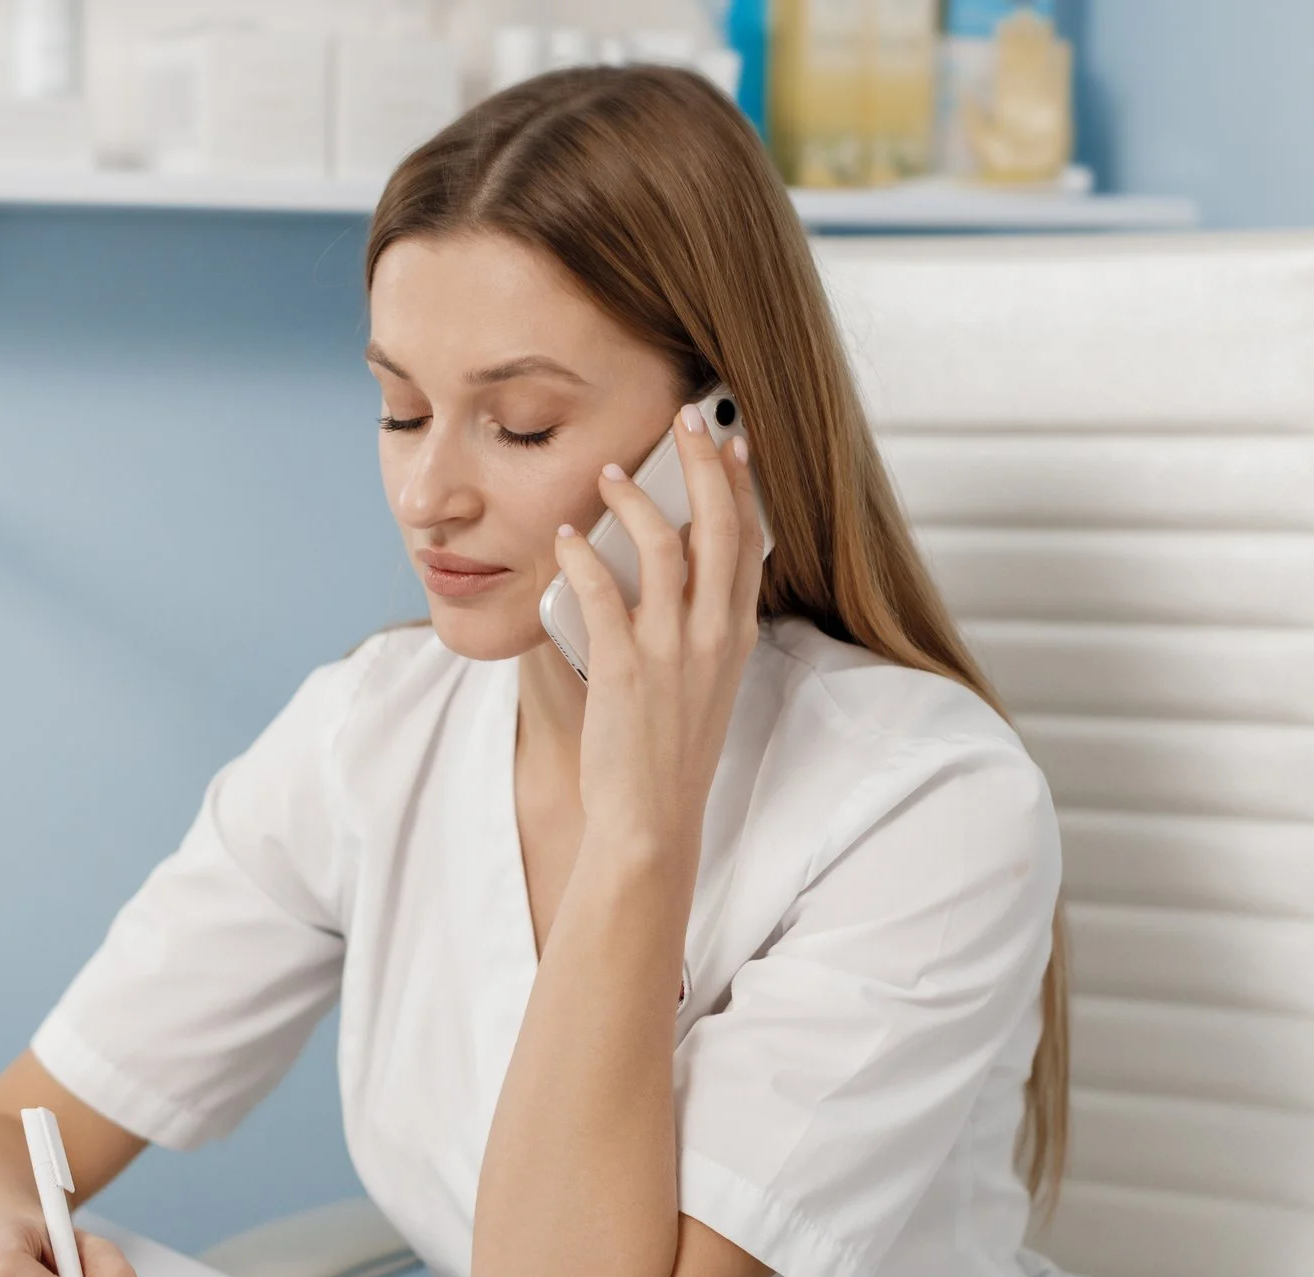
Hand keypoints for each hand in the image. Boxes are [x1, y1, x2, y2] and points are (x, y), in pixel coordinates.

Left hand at [549, 403, 767, 865]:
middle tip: (683, 417)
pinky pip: (603, 594)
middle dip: (702, 463)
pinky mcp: (626, 669)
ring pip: (664, 549)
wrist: (652, 821)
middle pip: (718, 527)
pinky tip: (564, 537)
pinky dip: (581, 557)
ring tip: (607, 472)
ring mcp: (672, 651)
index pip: (748, 543)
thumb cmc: (669, 753)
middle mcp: (713, 636)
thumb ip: (696, 627)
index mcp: (735, 636)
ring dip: (634, 500)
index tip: (730, 442)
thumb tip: (670, 571)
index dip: (741, 486)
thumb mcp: (703, 683)